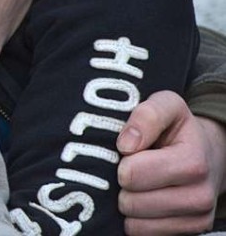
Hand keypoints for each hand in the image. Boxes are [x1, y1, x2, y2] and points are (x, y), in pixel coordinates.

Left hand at [118, 91, 225, 234]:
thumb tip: (126, 144)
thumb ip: (147, 115)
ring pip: (135, 224)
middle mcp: (200, 195)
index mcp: (193, 161)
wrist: (208, 155)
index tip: (127, 152)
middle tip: (130, 170)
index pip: (132, 174)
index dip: (121, 162)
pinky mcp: (190, 232)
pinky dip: (136, 220)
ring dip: (127, 204)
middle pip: (130, 202)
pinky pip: (143, 234)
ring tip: (138, 184)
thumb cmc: (179, 129)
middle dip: (122, 184)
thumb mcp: (167, 106)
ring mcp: (197, 218)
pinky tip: (143, 200)